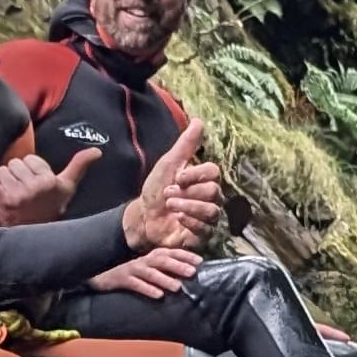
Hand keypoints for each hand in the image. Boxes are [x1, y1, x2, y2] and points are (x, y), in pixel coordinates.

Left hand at [0, 142, 97, 221]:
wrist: (35, 235)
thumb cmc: (51, 206)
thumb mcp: (67, 187)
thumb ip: (80, 165)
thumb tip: (98, 150)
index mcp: (49, 181)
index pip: (31, 160)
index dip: (32, 170)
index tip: (36, 186)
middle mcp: (34, 187)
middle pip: (16, 163)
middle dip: (18, 175)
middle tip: (24, 193)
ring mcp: (17, 194)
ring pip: (3, 170)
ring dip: (5, 180)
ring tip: (13, 196)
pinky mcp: (1, 200)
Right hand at [85, 243, 198, 301]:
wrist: (101, 278)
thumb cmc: (130, 276)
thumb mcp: (148, 271)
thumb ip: (165, 271)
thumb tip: (188, 276)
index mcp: (151, 257)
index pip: (170, 253)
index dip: (185, 255)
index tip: (200, 262)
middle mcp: (143, 261)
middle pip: (162, 260)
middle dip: (178, 265)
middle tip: (192, 272)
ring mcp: (132, 269)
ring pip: (150, 272)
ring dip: (164, 279)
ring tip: (177, 287)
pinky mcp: (122, 279)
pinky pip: (136, 284)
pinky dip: (147, 289)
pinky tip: (158, 296)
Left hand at [122, 117, 221, 251]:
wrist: (143, 217)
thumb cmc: (155, 190)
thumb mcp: (168, 164)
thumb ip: (185, 145)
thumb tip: (198, 121)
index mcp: (204, 180)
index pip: (214, 172)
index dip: (195, 174)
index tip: (178, 177)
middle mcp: (210, 198)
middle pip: (213, 191)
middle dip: (187, 192)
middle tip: (168, 193)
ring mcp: (207, 218)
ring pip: (211, 210)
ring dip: (187, 206)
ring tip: (169, 205)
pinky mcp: (202, 236)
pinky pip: (205, 229)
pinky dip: (190, 221)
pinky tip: (177, 218)